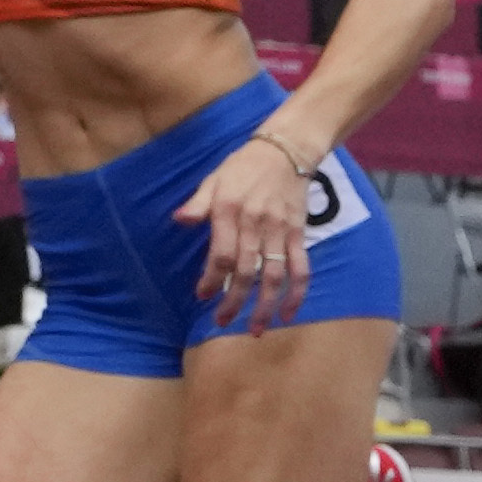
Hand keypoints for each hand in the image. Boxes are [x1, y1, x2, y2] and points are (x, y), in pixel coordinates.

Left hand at [177, 130, 322, 336]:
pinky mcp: (299, 234)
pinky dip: (297, 292)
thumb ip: (198, 204)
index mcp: (230, 211)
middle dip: (235, 300)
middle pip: (247, 270)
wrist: (287, 151)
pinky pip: (301, 268)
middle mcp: (256, 223)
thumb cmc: (243, 167)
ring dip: (265, 305)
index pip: (222, 253)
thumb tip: (180, 220)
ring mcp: (280, 231)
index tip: (202, 295)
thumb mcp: (213, 180)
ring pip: (275, 275)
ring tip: (256, 329)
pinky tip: (289, 313)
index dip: (212, 277)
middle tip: (222, 321)